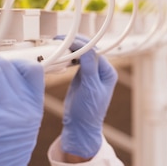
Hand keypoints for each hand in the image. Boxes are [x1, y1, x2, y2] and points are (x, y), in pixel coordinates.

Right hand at [59, 35, 116, 158]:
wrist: (80, 126)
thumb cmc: (88, 111)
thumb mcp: (90, 88)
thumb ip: (89, 67)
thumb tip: (86, 48)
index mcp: (108, 72)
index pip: (94, 51)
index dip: (81, 43)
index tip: (66, 40)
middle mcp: (101, 70)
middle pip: (88, 50)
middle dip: (75, 43)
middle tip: (59, 39)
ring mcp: (91, 73)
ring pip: (81, 54)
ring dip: (71, 48)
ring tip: (58, 44)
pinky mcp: (81, 76)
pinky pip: (75, 61)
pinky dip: (68, 57)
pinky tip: (60, 54)